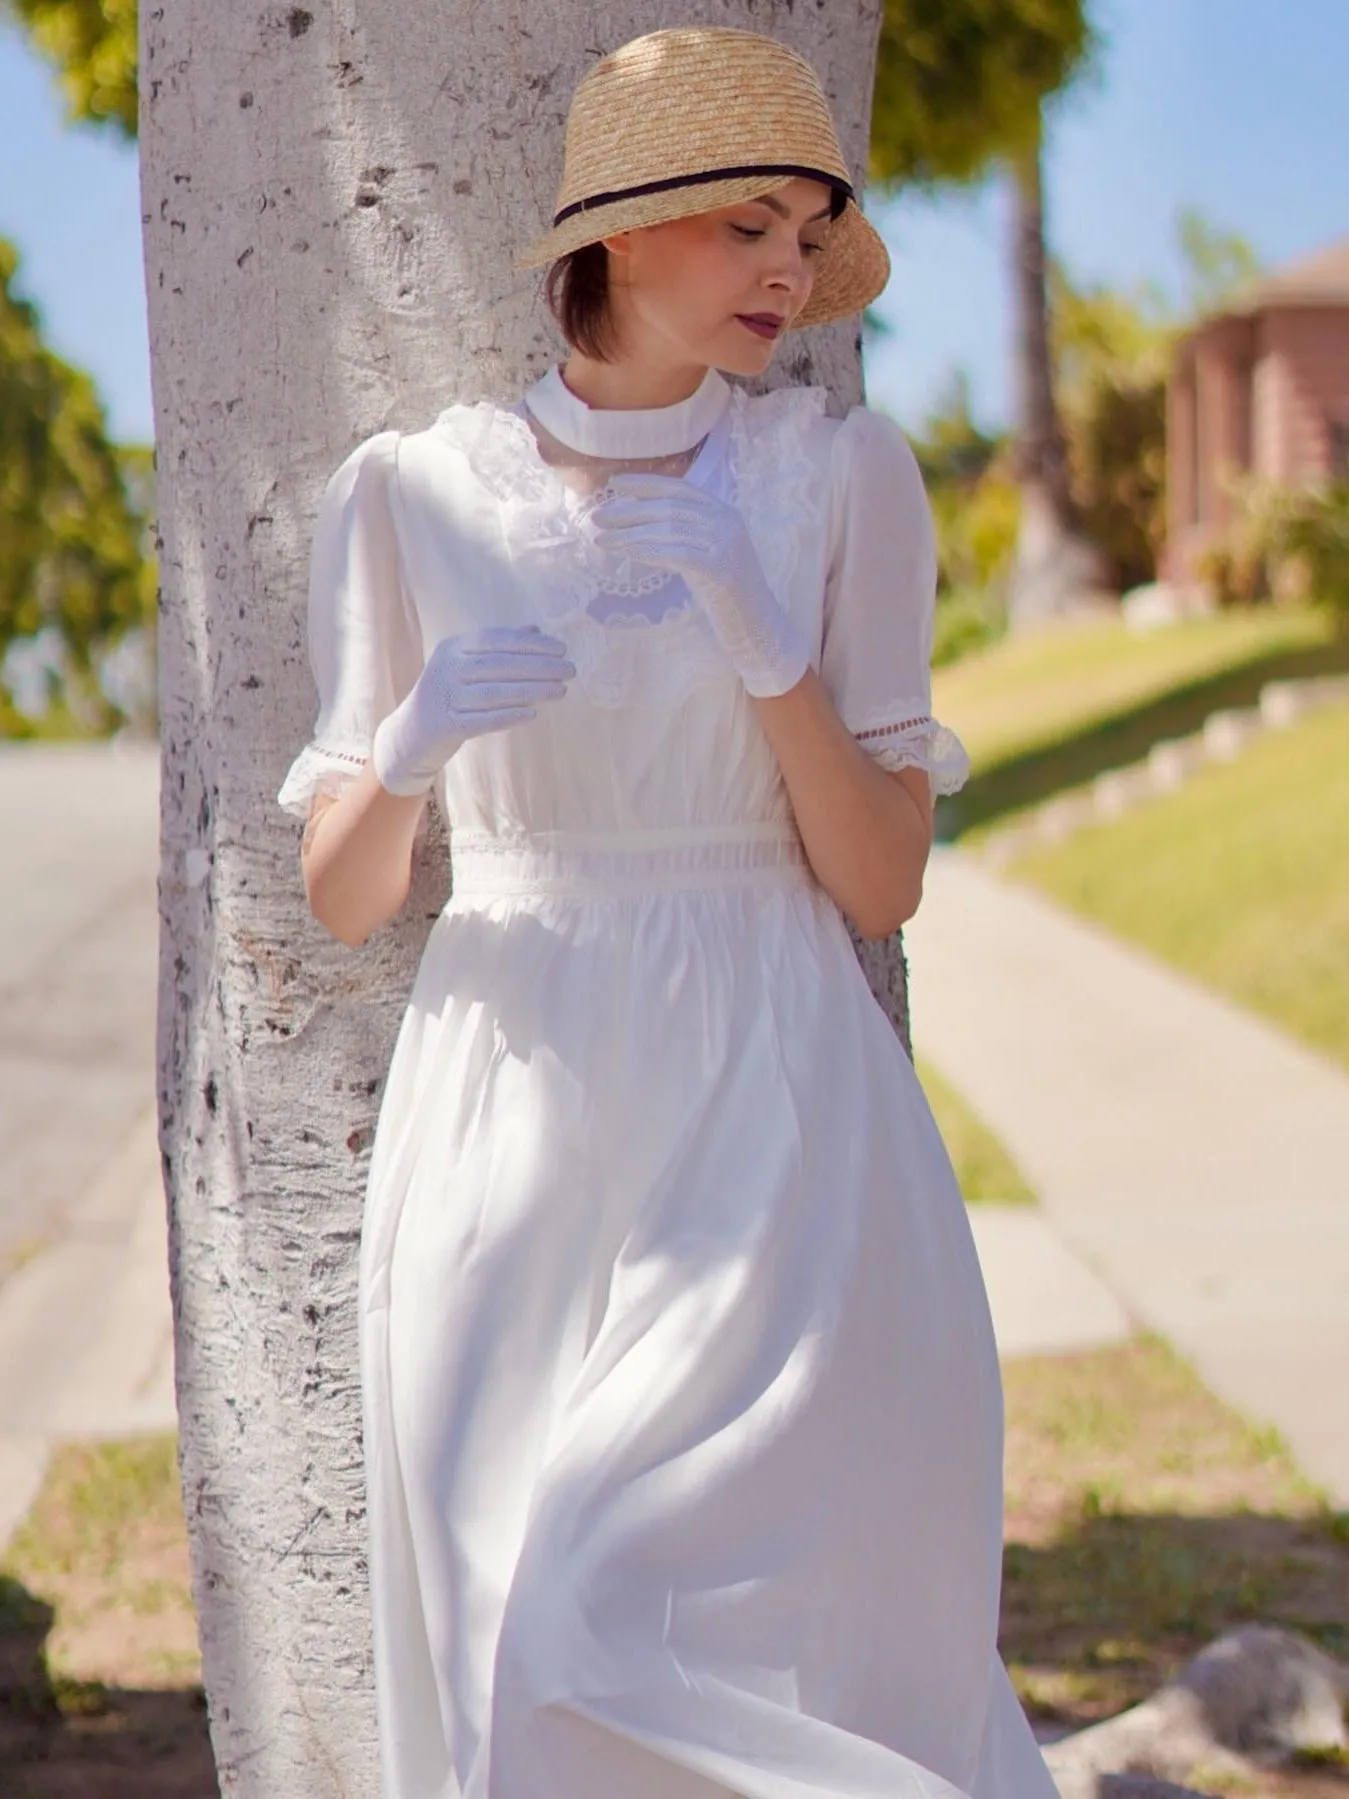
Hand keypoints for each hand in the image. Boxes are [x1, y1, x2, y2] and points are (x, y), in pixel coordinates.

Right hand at [371, 625, 574, 795]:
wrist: (411, 733)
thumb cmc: (450, 694)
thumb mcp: (467, 664)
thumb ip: (499, 648)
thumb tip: (536, 631)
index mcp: (453, 647)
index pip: (496, 640)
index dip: (531, 644)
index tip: (562, 649)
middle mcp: (446, 668)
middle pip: (498, 665)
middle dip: (538, 666)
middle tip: (570, 671)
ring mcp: (444, 697)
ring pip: (493, 692)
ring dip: (531, 691)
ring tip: (561, 691)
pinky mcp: (445, 726)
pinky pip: (482, 721)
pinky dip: (509, 716)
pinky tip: (534, 714)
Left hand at [590, 474, 809, 697]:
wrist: (759, 629)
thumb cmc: (728, 596)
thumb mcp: (707, 556)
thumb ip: (686, 535)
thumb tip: (642, 522)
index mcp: (725, 512)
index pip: (680, 488)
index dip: (646, 484)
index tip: (614, 485)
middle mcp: (727, 522)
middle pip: (669, 507)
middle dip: (628, 511)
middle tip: (596, 517)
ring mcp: (725, 544)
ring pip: (668, 529)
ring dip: (629, 533)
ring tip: (600, 538)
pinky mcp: (720, 570)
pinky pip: (674, 553)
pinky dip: (645, 551)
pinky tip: (623, 552)